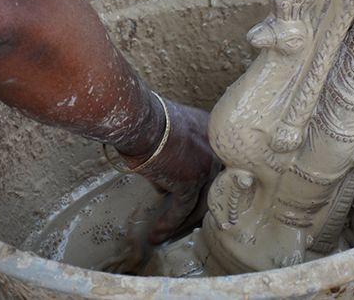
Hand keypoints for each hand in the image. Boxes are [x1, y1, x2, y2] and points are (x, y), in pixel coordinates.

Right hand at [118, 99, 220, 243]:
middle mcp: (215, 150)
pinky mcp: (190, 182)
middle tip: (181, 224)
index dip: (202, 185)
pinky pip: (182, 209)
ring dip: (180, 222)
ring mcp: (206, 166)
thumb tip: (163, 186)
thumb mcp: (165, 135)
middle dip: (195, 209)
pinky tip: (157, 234)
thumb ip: (172, 158)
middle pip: (210, 187)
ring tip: (164, 234)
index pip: (213, 166)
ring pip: (198, 203)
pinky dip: (169, 223)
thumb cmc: (144, 121)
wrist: (139, 119)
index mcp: (211, 134)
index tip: (191, 200)